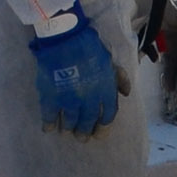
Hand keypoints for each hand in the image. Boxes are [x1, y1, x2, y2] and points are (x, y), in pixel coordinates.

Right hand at [29, 8, 120, 135]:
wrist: (65, 38)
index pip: (108, 116)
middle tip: (82, 137)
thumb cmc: (89, 47)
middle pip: (88, 122)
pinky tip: (49, 128)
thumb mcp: (110, 61)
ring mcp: (69, 101)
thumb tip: (126, 93)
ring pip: (70, 123)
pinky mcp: (51, 98)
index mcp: (105, 91)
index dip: (103, 126)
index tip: (99, 132)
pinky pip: (50, 118)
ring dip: (69, 129)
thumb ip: (120, 78)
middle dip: (85, 132)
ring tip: (67, 132)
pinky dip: (50, 125)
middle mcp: (89, 101)